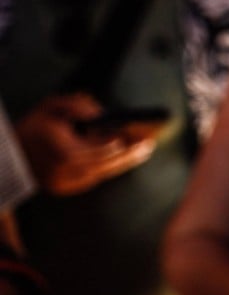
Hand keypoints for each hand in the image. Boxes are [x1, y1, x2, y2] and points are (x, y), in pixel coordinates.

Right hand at [14, 94, 156, 195]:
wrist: (9, 155)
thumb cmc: (33, 127)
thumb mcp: (52, 107)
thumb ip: (77, 105)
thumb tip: (100, 113)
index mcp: (63, 151)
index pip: (101, 151)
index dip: (123, 147)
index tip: (142, 140)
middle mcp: (65, 171)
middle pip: (107, 164)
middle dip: (130, 155)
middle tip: (149, 146)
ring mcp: (65, 184)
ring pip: (102, 173)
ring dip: (122, 163)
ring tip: (142, 152)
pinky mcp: (65, 189)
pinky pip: (93, 178)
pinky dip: (107, 168)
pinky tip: (122, 159)